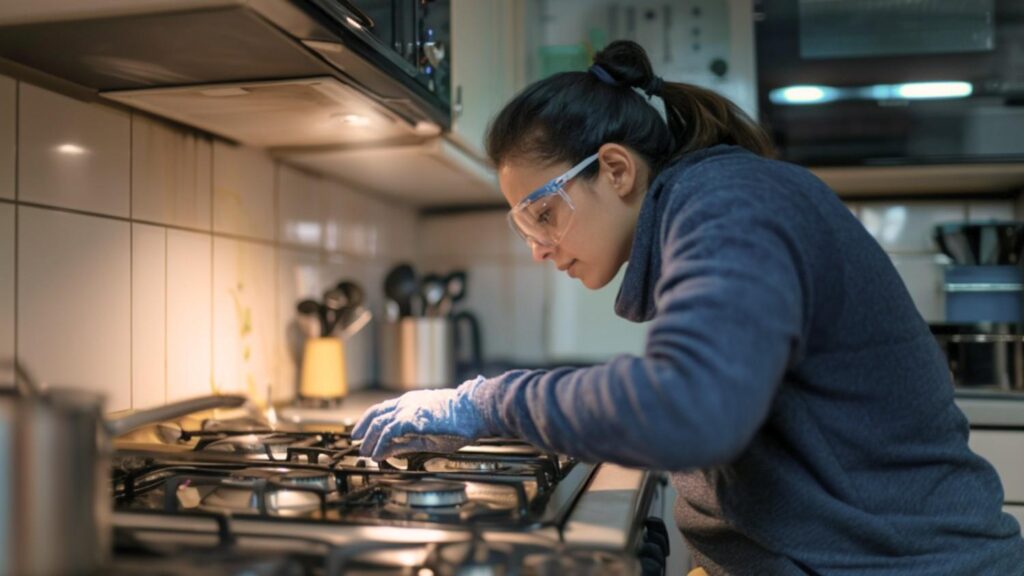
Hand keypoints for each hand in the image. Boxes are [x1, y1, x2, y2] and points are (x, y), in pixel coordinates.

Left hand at [351, 377, 490, 460]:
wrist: (474, 410)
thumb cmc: (460, 422)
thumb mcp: (429, 434)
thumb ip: (407, 441)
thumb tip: (390, 450)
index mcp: (411, 402)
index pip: (383, 410)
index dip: (369, 422)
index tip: (361, 434)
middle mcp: (406, 402)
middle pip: (376, 414)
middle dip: (363, 431)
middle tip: (358, 445)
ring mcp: (408, 409)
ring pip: (380, 423)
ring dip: (370, 441)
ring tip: (365, 454)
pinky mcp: (412, 418)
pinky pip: (389, 432)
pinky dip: (381, 445)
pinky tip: (377, 455)